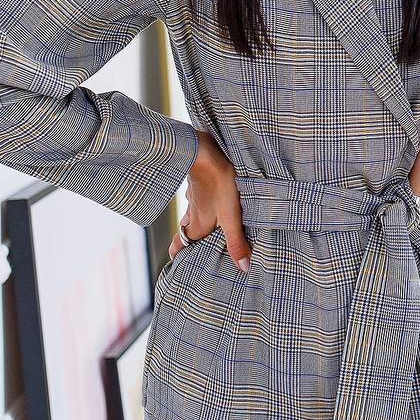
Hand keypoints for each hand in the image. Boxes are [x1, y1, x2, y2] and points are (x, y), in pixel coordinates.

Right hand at [168, 131, 251, 272]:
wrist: (205, 151)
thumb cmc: (219, 184)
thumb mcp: (231, 216)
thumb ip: (236, 242)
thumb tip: (243, 268)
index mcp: (197, 225)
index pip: (180, 244)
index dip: (177, 254)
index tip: (176, 263)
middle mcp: (192, 213)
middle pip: (185, 231)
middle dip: (187, 241)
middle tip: (192, 249)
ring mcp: (194, 196)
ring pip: (190, 214)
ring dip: (193, 222)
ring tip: (203, 228)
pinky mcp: (199, 182)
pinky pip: (196, 197)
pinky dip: (200, 203)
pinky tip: (210, 199)